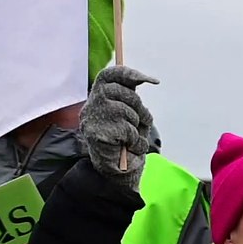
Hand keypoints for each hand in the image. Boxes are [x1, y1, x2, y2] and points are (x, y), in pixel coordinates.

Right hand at [79, 65, 159, 187]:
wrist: (115, 170)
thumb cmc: (125, 141)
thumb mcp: (130, 114)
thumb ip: (131, 97)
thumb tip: (146, 79)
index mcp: (98, 98)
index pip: (109, 75)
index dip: (129, 73)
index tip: (151, 81)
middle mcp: (91, 106)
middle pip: (122, 92)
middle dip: (139, 106)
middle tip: (145, 120)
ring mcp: (92, 119)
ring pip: (125, 111)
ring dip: (138, 126)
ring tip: (134, 138)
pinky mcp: (97, 134)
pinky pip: (127, 130)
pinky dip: (136, 140)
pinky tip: (131, 147)